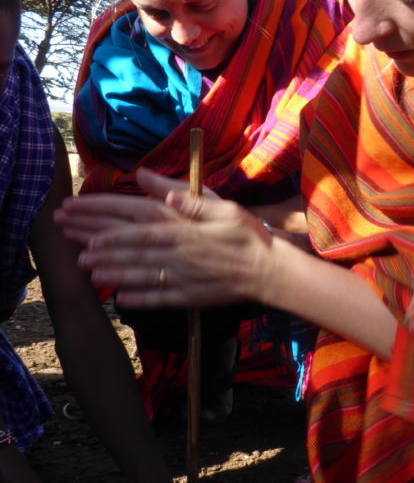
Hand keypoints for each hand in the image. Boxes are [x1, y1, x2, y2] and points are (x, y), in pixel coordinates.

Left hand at [75, 169, 272, 309]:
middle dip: (101, 252)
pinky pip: (159, 299)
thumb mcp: (224, 207)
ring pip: (140, 277)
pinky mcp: (191, 297)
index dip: (109, 233)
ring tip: (89, 274)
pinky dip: (138, 299)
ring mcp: (183, 279)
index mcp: (184, 231)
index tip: (87, 233)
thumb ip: (188, 197)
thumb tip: (153, 182)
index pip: (138, 230)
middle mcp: (179, 256)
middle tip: (74, 252)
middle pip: (133, 253)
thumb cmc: (249, 235)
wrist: (271, 271)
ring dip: (112, 275)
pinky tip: (120, 299)